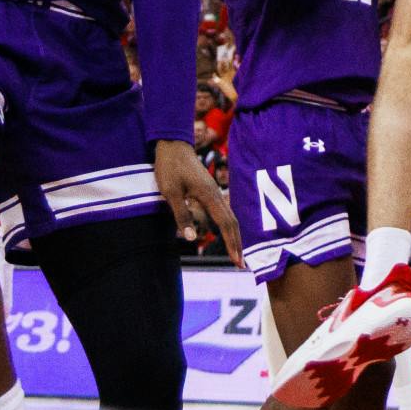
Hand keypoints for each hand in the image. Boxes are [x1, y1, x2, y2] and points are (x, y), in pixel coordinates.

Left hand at [154, 140, 242, 264]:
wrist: (172, 144)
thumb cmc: (169, 167)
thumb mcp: (170, 192)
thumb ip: (181, 215)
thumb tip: (191, 238)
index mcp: (208, 195)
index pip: (225, 224)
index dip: (231, 243)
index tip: (237, 261)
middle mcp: (215, 194)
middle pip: (232, 221)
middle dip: (237, 243)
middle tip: (241, 264)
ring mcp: (213, 191)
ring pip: (229, 216)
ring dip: (233, 235)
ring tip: (236, 252)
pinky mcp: (208, 189)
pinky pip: (223, 210)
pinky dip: (227, 225)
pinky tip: (225, 232)